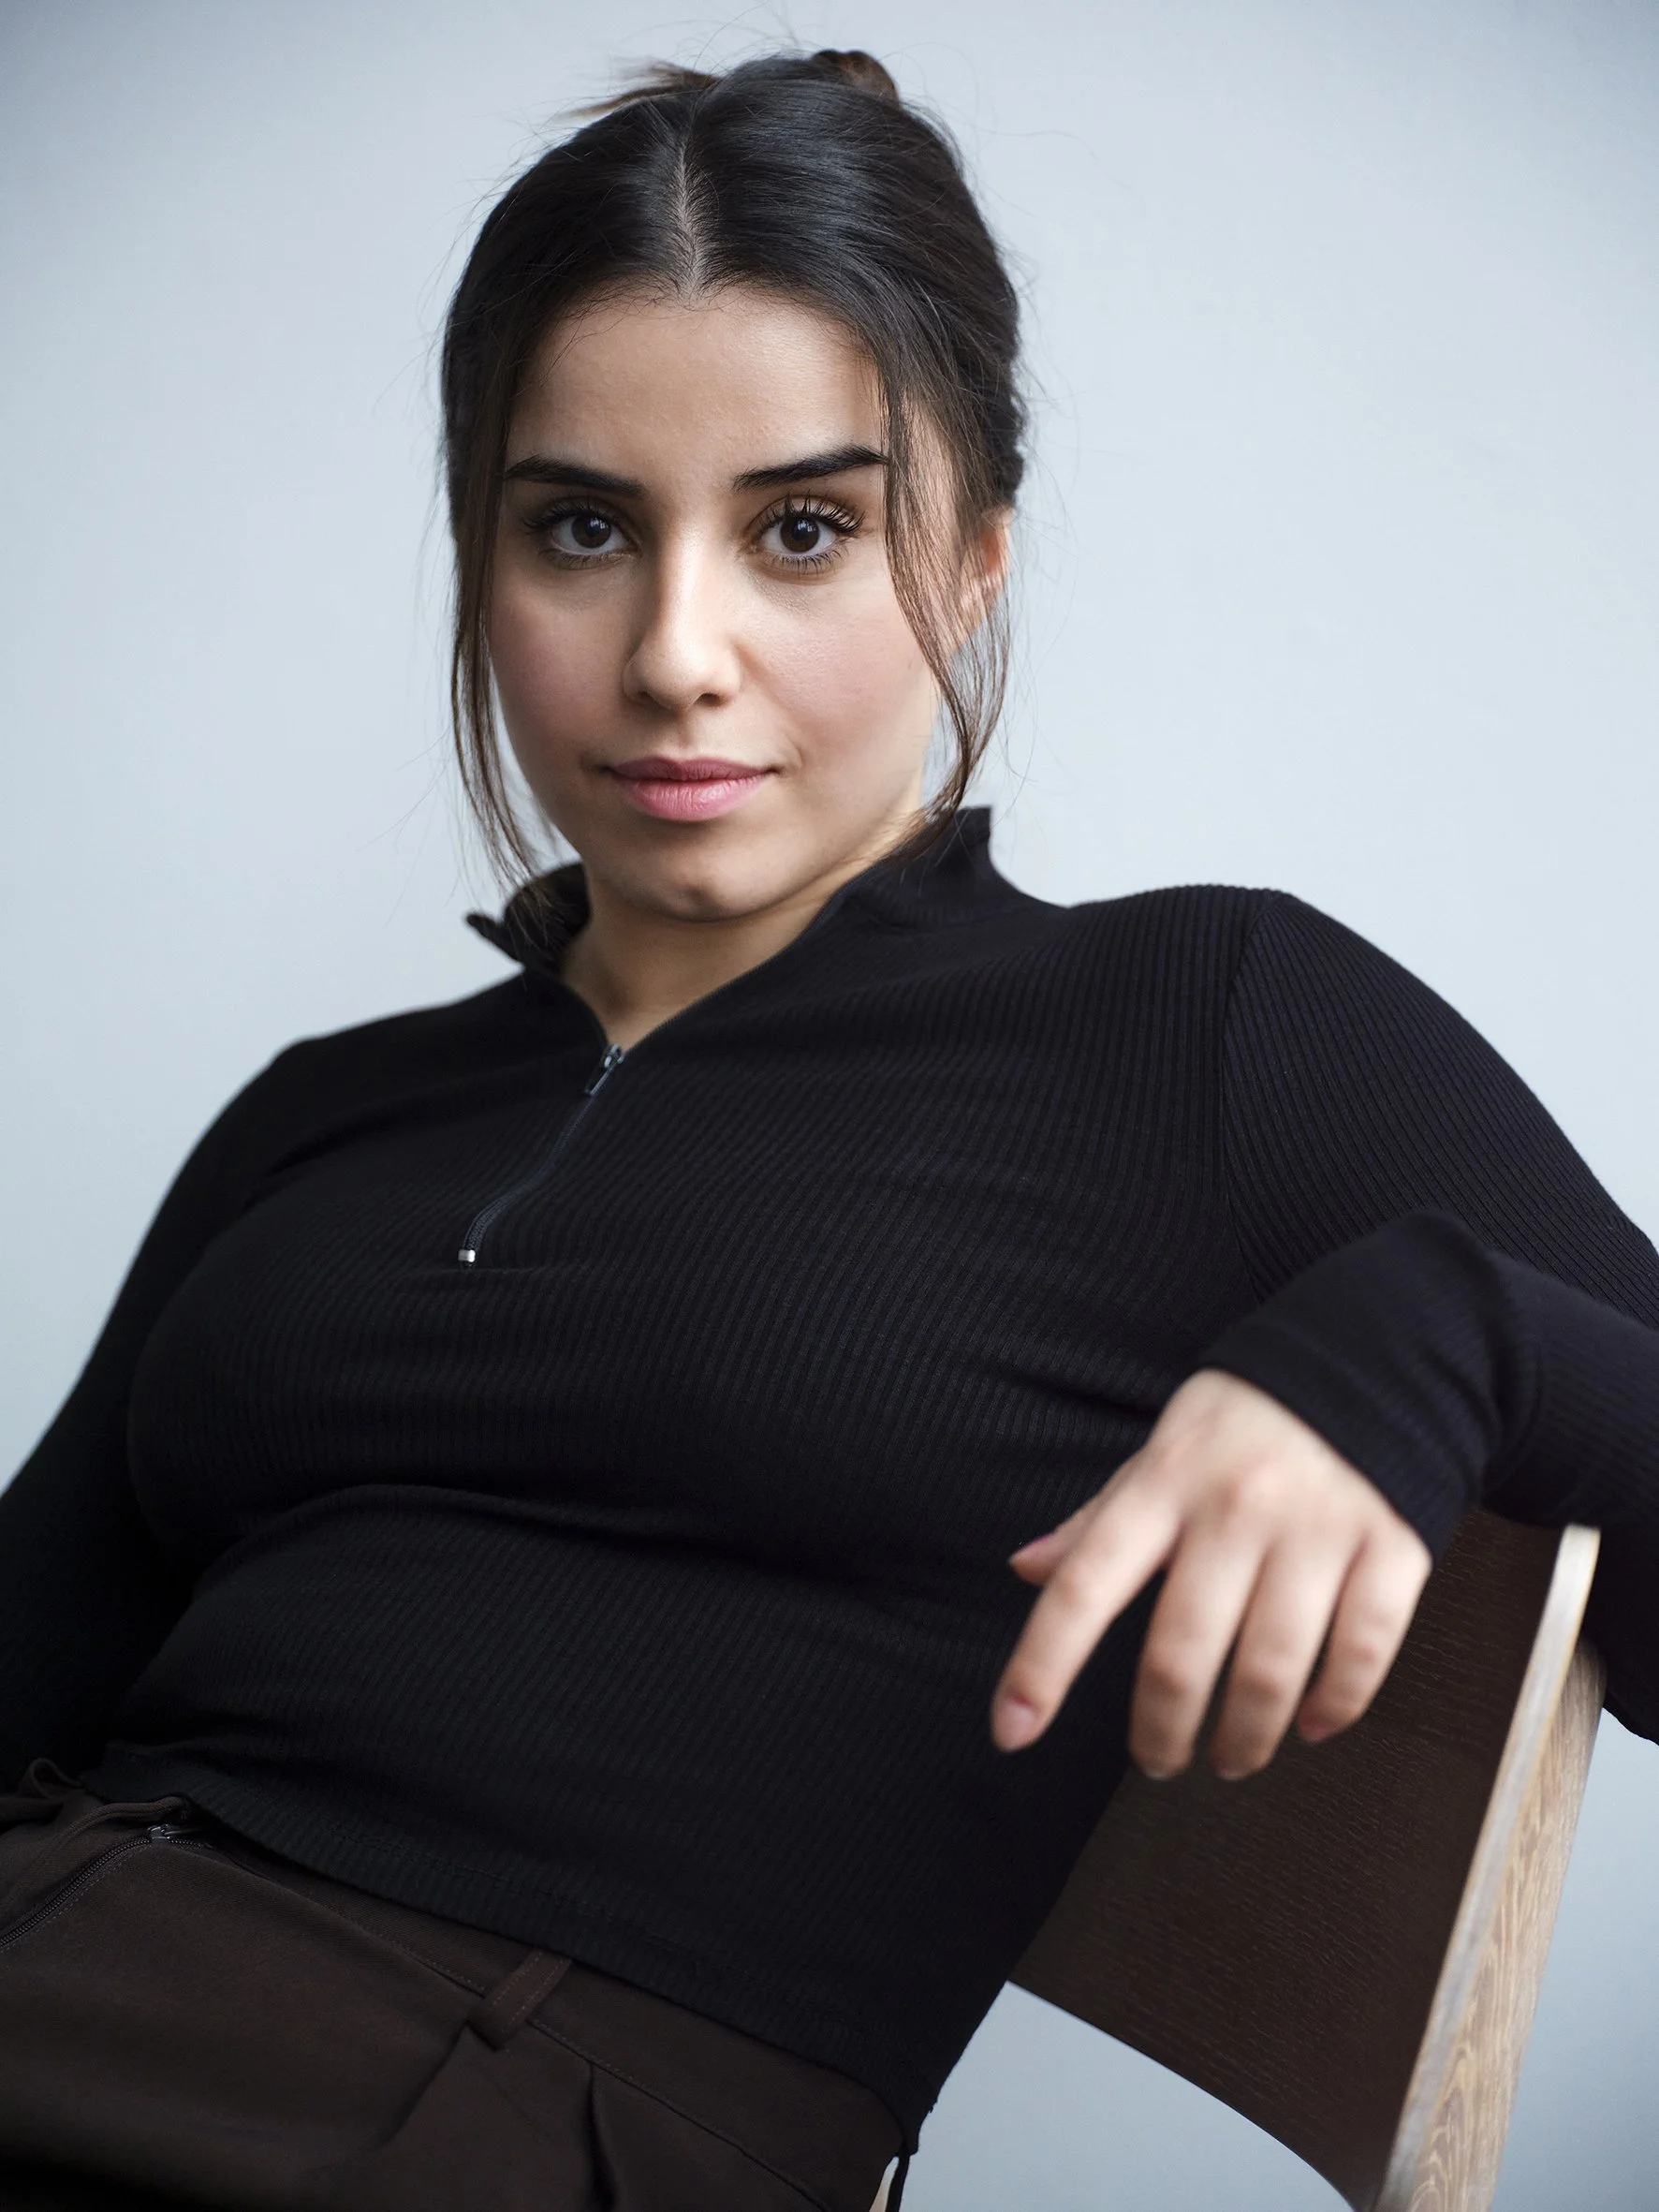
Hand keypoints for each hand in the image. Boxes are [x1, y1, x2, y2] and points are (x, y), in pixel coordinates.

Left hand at [990, 1368, 1433, 1778]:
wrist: (1374, 1354)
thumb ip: (1099, 1520)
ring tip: (1231, 1756)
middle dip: (1161, 1731)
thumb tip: (1026, 1567)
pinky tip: (1312, 1725)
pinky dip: (1336, 1705)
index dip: (1040, 1666)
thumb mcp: (1161, 1451)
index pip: (1083, 1586)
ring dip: (1245, 1737)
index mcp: (1163, 1484)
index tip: (1011, 1731)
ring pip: (1270, 1669)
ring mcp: (1318, 1529)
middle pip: (1180, 1654)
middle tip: (1157, 1761)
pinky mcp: (1392, 1546)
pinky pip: (1362, 1650)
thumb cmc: (1247, 1421)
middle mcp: (1235, 1508)